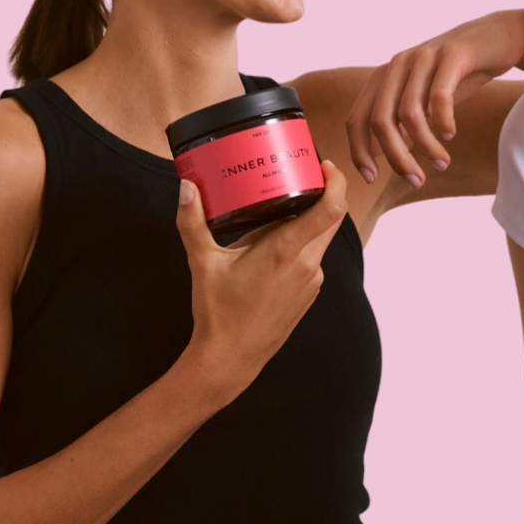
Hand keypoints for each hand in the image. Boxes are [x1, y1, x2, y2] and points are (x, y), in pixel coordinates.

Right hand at [174, 166, 348, 394]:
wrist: (231, 358)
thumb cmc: (218, 312)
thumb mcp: (202, 263)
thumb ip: (193, 222)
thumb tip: (186, 187)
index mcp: (286, 251)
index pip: (330, 210)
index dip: (337, 182)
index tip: (325, 165)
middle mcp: (308, 264)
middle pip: (329, 219)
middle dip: (322, 195)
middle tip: (300, 175)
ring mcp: (313, 280)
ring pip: (320, 239)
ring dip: (307, 221)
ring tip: (278, 208)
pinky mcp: (310, 292)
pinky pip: (313, 258)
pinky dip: (301, 243)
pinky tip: (274, 243)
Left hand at [347, 9, 523, 185]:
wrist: (500, 36)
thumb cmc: (460, 72)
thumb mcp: (426, 96)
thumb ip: (402, 120)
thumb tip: (382, 155)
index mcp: (385, 76)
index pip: (358, 118)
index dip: (359, 151)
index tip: (371, 178)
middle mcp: (398, 64)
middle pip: (380, 121)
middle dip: (396, 157)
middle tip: (416, 180)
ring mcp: (424, 57)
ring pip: (410, 113)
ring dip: (425, 146)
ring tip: (442, 163)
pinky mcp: (452, 55)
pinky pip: (440, 96)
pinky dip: (443, 121)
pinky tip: (451, 135)